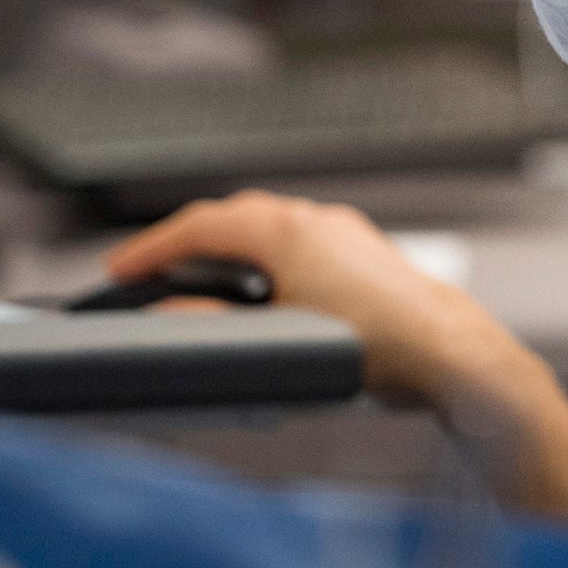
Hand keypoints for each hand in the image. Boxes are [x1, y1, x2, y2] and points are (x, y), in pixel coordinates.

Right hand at [107, 191, 494, 400]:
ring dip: (228, 243)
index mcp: (285, 230)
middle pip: (234, 215)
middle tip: (150, 268)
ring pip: (270, 223)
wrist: (447, 352)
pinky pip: (300, 238)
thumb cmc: (373, 347)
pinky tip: (263, 283)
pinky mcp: (364, 253)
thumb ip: (210, 327)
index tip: (119, 270)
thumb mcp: (273, 340)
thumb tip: (167, 316)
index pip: (200, 227)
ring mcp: (343, 232)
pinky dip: (266, 253)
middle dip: (187, 239)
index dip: (152, 249)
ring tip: (196, 275)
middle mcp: (315, 219)